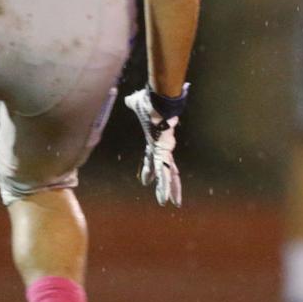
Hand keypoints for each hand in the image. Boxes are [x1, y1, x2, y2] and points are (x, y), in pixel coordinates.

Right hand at [124, 87, 183, 207]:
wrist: (158, 101)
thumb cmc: (149, 101)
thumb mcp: (137, 104)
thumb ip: (133, 103)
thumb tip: (129, 99)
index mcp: (155, 141)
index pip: (152, 159)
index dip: (150, 170)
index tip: (147, 181)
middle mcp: (162, 148)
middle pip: (165, 170)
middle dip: (166, 184)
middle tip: (165, 198)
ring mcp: (165, 150)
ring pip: (169, 174)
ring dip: (170, 189)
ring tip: (173, 203)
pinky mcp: (165, 152)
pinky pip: (164, 172)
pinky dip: (165, 184)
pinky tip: (167, 196)